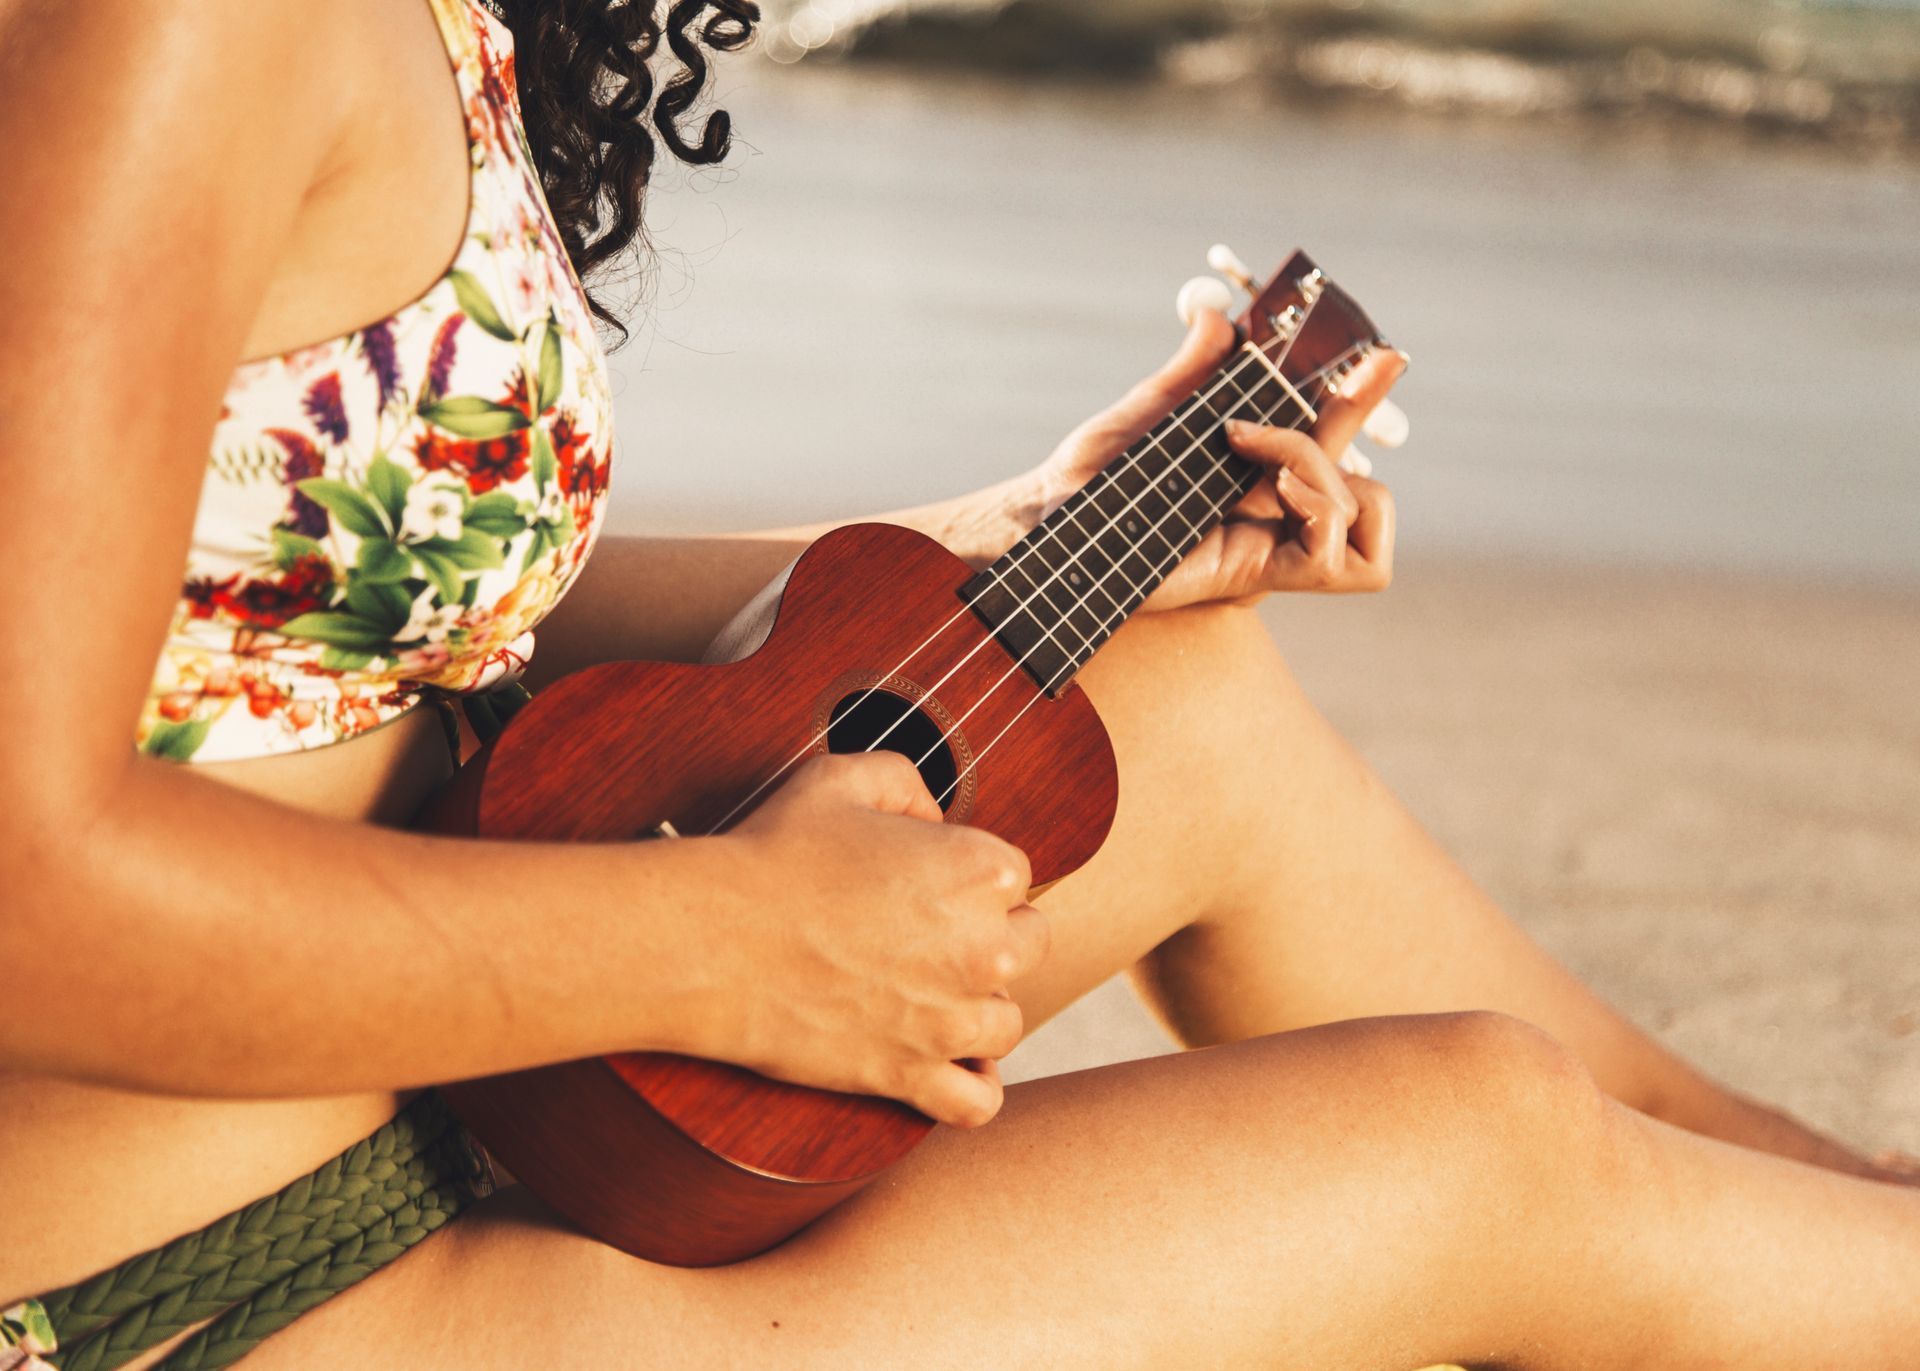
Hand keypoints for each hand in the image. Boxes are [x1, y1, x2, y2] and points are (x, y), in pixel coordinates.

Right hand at [711, 753, 1046, 1127]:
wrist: (713, 939)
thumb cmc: (772, 853)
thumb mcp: (841, 778)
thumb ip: (905, 783)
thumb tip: (932, 817)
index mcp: (980, 868)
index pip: (1016, 875)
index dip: (970, 877)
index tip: (928, 883)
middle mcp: (985, 947)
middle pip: (1028, 946)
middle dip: (990, 938)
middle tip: (930, 937)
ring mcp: (951, 1018)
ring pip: (1006, 1023)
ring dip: (978, 1010)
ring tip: (931, 996)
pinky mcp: (910, 1074)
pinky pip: (978, 1103)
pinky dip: (972, 1090)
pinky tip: (947, 1066)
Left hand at [1030, 309, 1406, 611]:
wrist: (1049, 518)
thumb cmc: (1089, 475)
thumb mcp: (1150, 408)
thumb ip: (1194, 367)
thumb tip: (1220, 316)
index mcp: (1255, 476)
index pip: (1330, 438)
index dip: (1359, 400)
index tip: (1383, 356)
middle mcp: (1272, 515)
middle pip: (1362, 475)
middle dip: (1342, 421)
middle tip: (1252, 420)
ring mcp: (1270, 548)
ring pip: (1361, 512)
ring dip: (1322, 468)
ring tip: (1249, 453)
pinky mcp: (1256, 577)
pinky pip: (1336, 559)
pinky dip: (1322, 511)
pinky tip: (1275, 491)